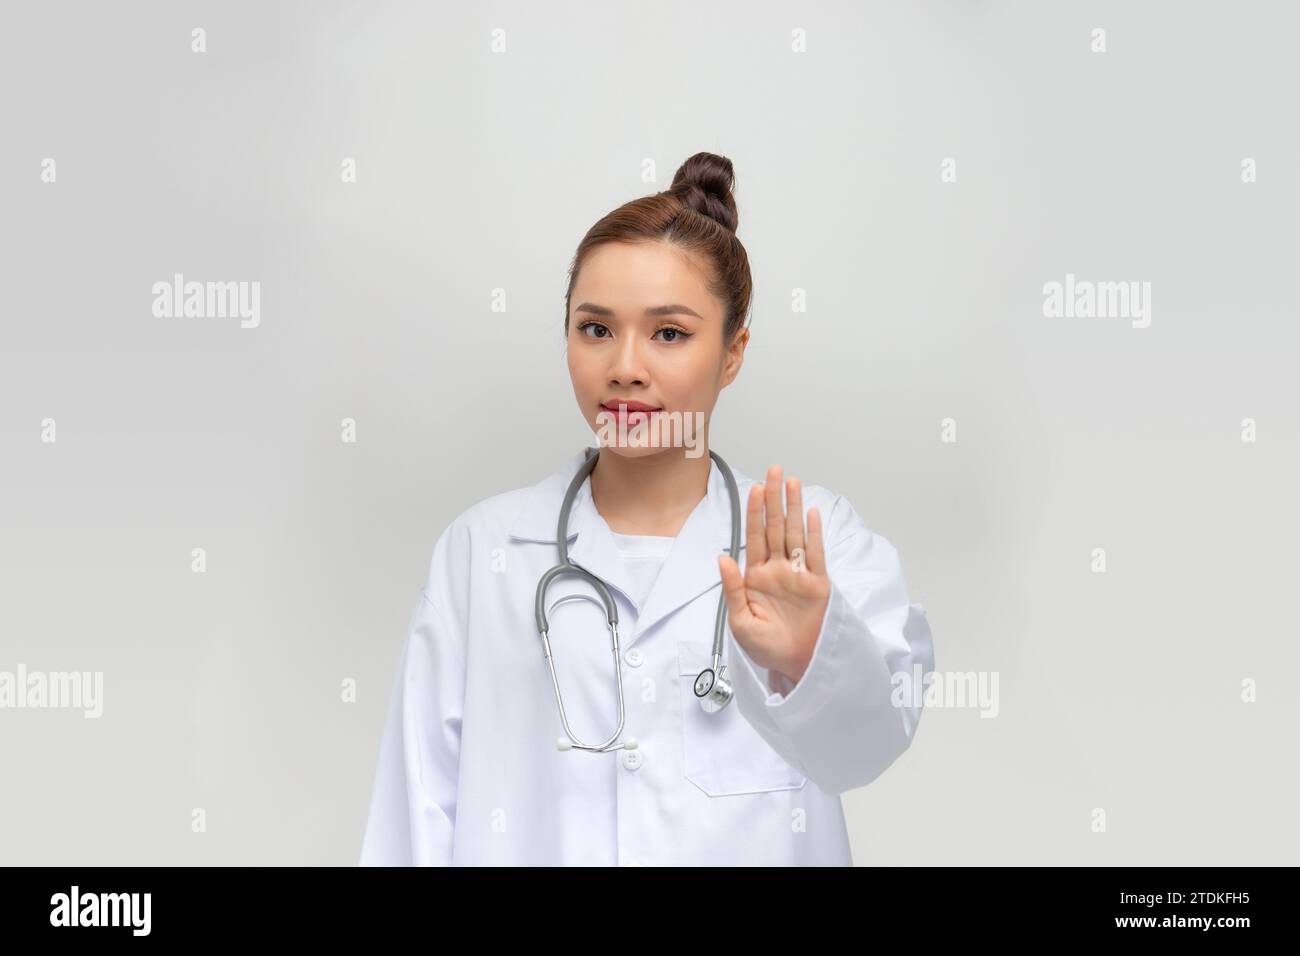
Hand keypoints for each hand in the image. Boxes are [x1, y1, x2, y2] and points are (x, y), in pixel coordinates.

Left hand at [718, 465, 830, 686]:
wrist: (797, 666)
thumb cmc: (767, 648)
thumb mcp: (740, 621)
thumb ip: (732, 588)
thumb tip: (722, 557)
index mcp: (756, 577)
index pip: (755, 537)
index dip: (755, 513)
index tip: (754, 489)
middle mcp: (778, 570)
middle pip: (776, 527)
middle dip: (774, 499)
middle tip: (774, 470)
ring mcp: (799, 575)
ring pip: (796, 534)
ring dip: (793, 507)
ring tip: (792, 482)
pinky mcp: (818, 584)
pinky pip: (815, 554)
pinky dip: (814, 533)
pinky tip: (811, 513)